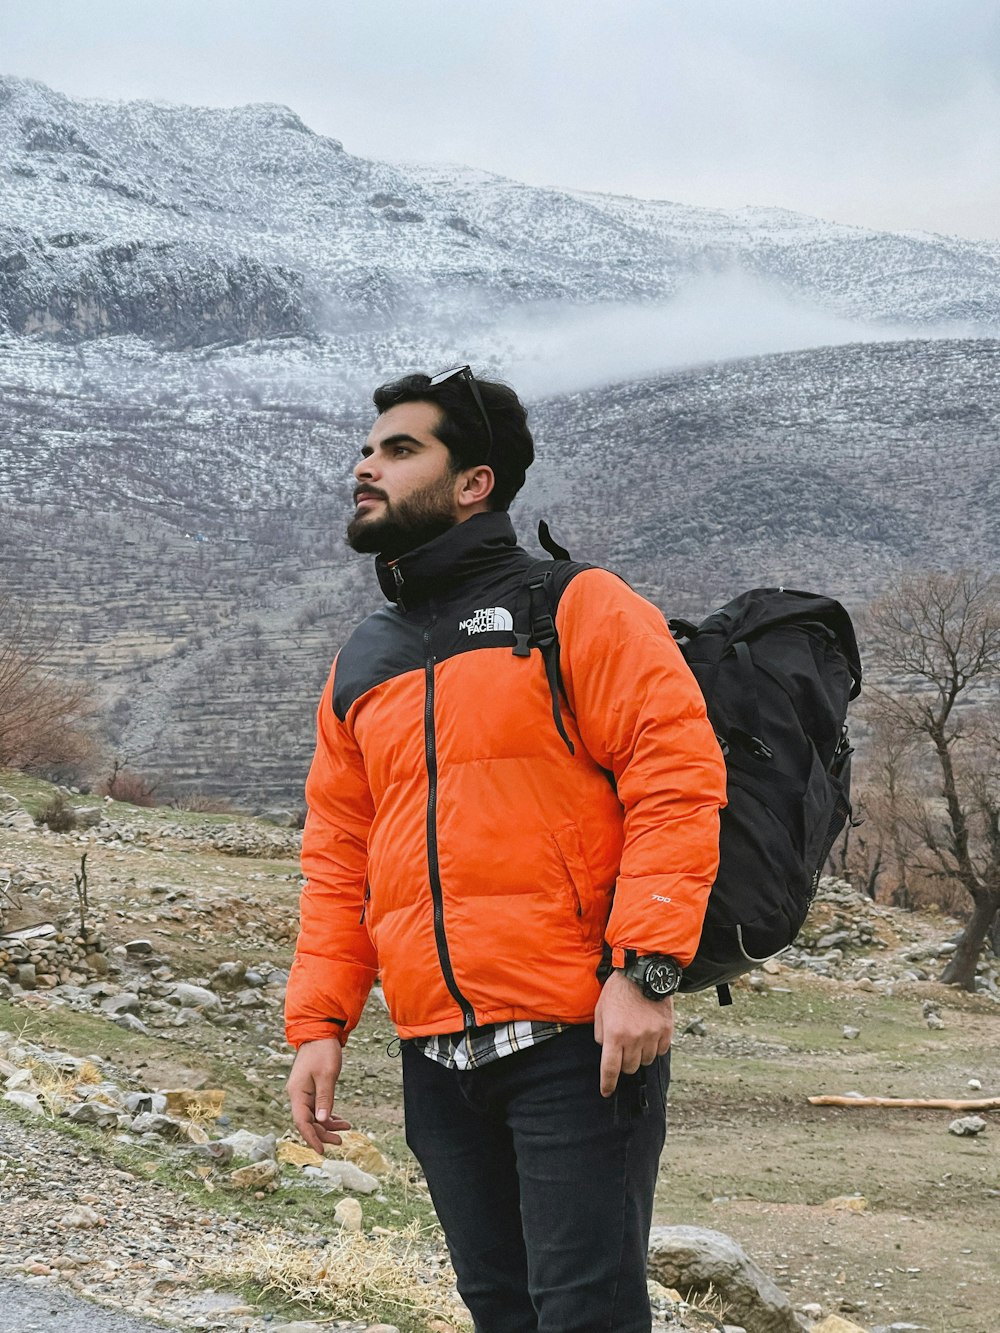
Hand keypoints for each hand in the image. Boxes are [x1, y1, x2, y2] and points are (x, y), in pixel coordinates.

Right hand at [286, 1037, 351, 1152]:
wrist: (321, 1032)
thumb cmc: (323, 1051)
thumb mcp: (327, 1074)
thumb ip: (325, 1098)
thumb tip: (322, 1120)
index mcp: (297, 1093)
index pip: (301, 1122)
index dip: (311, 1138)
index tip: (322, 1150)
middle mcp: (298, 1095)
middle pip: (308, 1122)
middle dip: (323, 1134)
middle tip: (340, 1142)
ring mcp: (304, 1092)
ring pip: (314, 1116)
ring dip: (328, 1125)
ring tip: (346, 1129)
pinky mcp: (311, 1088)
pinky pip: (317, 1107)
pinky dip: (328, 1115)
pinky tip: (339, 1120)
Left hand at [593, 970, 673, 1097]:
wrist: (643, 972)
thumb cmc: (618, 990)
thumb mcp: (600, 1010)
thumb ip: (600, 1034)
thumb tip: (606, 1050)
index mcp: (614, 1034)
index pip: (610, 1069)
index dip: (608, 1084)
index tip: (607, 1092)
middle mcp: (634, 1038)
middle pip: (629, 1068)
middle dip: (623, 1063)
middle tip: (623, 1049)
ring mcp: (652, 1035)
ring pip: (645, 1061)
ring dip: (639, 1055)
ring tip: (636, 1038)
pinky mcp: (666, 1030)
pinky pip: (660, 1051)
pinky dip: (654, 1048)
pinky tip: (649, 1034)